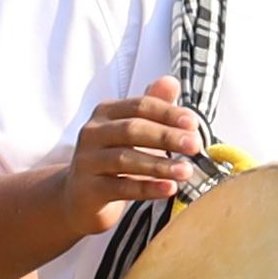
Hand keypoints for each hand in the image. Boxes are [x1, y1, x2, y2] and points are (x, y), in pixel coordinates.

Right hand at [68, 79, 207, 229]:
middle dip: (166, 136)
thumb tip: (171, 81)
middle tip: (195, 146)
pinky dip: (147, 188)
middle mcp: (92, 132)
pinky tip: (169, 189)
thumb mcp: (135, 131)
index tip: (194, 124)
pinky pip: (120, 187)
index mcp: (106, 113)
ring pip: (124, 159)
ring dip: (160, 165)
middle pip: (131, 129)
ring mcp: (87, 161)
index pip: (140, 106)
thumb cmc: (116, 158)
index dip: (167, 113)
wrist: (81, 197)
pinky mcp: (87, 189)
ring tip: (187, 171)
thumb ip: (154, 107)